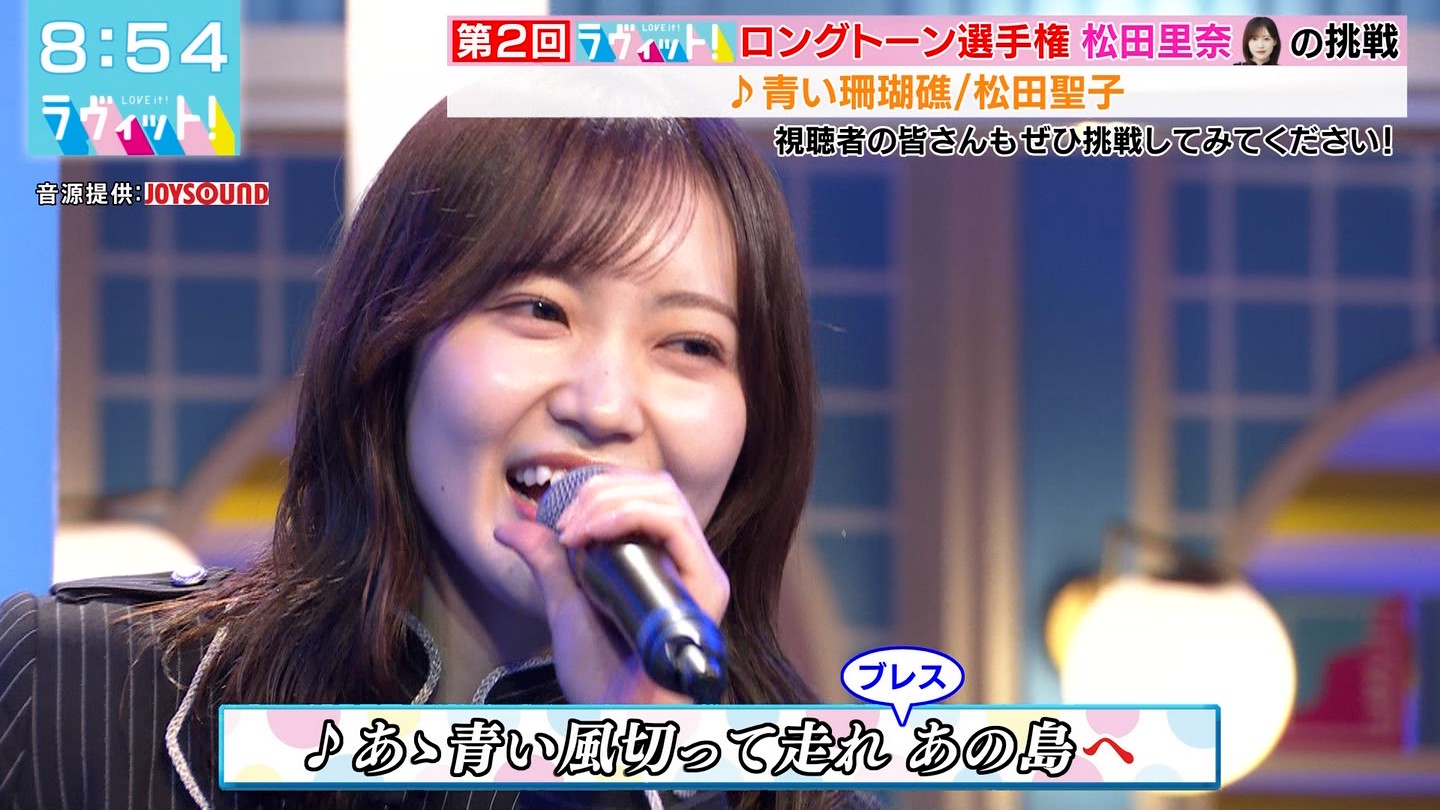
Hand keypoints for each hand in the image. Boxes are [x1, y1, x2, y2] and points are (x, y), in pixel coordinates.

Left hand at [493, 469, 730, 703]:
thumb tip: (510, 527)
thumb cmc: (601, 677)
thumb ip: (547, 563)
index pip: (644, 494)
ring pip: (665, 497)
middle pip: (656, 487)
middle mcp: (687, 562)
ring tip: (574, 532)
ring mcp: (700, 573)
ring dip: (609, 501)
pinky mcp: (707, 586)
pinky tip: (593, 534)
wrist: (618, 722)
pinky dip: (629, 515)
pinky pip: (675, 525)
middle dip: (600, 490)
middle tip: (563, 523)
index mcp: (663, 561)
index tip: (560, 511)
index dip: (602, 485)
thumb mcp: (565, 607)